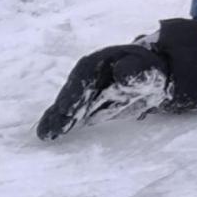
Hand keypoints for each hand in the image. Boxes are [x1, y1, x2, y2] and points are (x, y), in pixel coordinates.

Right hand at [36, 44, 168, 140]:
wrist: (149, 79)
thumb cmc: (150, 73)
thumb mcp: (147, 71)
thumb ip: (135, 73)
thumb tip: (121, 73)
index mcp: (100, 61)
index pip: (85, 76)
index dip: (76, 93)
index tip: (69, 110)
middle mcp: (86, 75)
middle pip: (72, 92)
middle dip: (64, 110)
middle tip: (57, 128)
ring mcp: (81, 90)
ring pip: (65, 104)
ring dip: (56, 119)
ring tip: (46, 135)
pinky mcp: (81, 105)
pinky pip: (66, 114)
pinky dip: (56, 122)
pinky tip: (46, 134)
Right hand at [37, 19, 196, 141]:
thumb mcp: (183, 69)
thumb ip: (154, 72)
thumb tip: (120, 73)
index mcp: (131, 55)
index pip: (92, 69)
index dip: (75, 91)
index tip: (65, 114)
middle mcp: (124, 63)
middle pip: (87, 80)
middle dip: (66, 105)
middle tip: (48, 132)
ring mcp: (127, 78)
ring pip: (92, 92)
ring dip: (71, 111)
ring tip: (50, 133)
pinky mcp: (131, 94)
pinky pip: (102, 102)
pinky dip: (85, 115)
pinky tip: (72, 128)